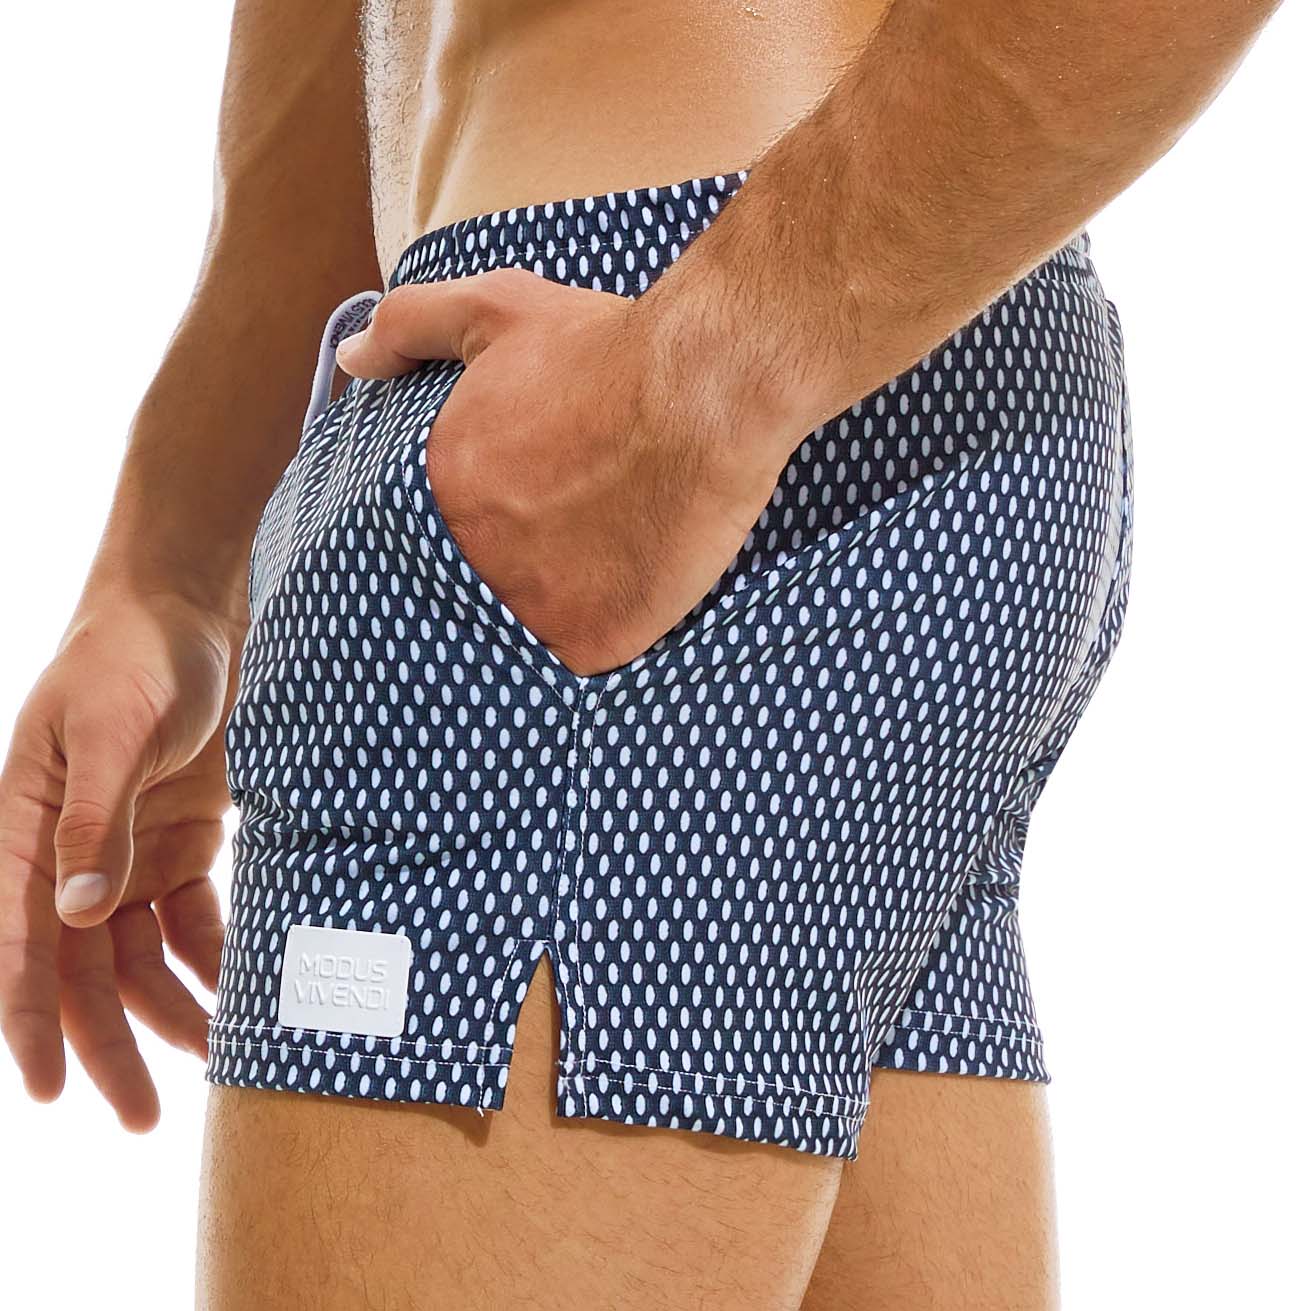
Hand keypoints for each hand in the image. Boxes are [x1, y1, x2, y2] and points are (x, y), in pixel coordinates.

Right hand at [0, 592, 234, 1128]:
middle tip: (143, 1115)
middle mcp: (70, 855)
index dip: (28, 1020)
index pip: (21, 942)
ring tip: (217, 1057)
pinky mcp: (181, 842)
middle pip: (83, 969)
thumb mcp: (110, 732)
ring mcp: (127, 852)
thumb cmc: (133, 659)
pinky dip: (213, 955)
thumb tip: (75, 914)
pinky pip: (191, 918)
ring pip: (140, 956)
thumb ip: (93, 822)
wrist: (192, 614)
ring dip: (173, 1008)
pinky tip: (238, 991)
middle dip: (109, 1043)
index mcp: (25, 831)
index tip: (46, 1091)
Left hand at [336, 269, 791, 674]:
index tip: (511, 513)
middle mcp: (472, 557)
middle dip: (506, 570)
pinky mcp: (590, 643)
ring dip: (545, 608)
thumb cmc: (604, 348)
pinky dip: (592, 637)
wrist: (704, 387)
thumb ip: (411, 328)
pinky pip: (575, 660)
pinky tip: (617, 599)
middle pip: (472, 587)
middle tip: (556, 544)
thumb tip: (352, 359)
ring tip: (587, 572)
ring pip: (520, 629)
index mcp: (440, 491)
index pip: (427, 536)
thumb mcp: (497, 309)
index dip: (472, 527)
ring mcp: (530, 608)